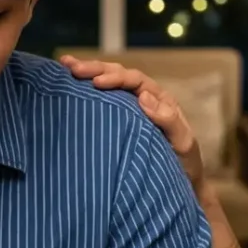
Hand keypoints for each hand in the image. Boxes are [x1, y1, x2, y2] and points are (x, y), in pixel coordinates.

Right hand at [60, 55, 204, 184]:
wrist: (180, 183)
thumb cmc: (183, 164)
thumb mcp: (183, 143)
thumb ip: (169, 121)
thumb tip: (142, 96)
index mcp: (159, 99)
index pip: (134, 80)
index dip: (115, 78)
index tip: (96, 83)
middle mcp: (143, 98)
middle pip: (117, 75)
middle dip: (95, 68)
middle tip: (71, 66)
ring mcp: (128, 109)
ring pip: (107, 83)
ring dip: (87, 73)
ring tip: (64, 65)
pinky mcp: (116, 121)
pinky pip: (101, 101)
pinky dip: (85, 91)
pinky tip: (68, 85)